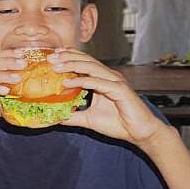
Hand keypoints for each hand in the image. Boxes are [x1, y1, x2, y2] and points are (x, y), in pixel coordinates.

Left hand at [49, 49, 167, 144]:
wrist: (139, 133)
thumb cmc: (118, 124)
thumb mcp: (88, 119)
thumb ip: (73, 116)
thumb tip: (55, 117)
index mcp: (103, 79)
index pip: (84, 63)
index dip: (69, 56)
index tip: (53, 55)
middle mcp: (109, 77)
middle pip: (86, 61)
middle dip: (67, 57)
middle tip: (50, 57)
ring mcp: (115, 82)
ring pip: (92, 68)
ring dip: (72, 65)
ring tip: (56, 67)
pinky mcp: (120, 90)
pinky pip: (98, 83)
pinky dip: (83, 81)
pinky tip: (68, 82)